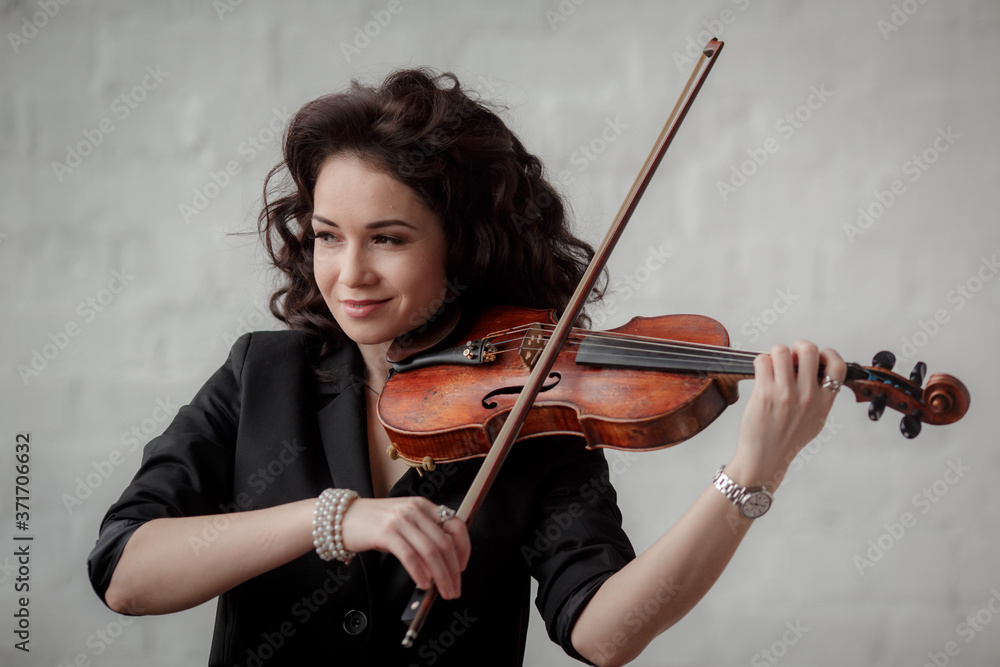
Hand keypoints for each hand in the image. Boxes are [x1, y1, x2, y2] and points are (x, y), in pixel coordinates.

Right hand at [339, 496, 470, 598]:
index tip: (462, 567)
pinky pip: (409, 555)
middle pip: (445, 542)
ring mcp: (400, 520)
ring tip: (443, 591)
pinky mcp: (386, 532)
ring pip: (430, 551)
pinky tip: (423, 584)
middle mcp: (415, 510)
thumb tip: (442, 564)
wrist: (341, 517)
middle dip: (453, 570)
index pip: (455, 524)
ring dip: (441, 575)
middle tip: (454, 588)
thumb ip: (423, 535)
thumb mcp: (403, 521)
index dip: (464, 548)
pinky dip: (420, 572)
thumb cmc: (373, 523)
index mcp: (423, 506)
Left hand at [729, 340, 845, 490]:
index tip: (817, 358)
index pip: (837, 366)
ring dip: (775, 354)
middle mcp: (807, 396)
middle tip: (791, 359)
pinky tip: (761, 374)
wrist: (764, 459)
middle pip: (809, 349)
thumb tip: (819, 372)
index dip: (827, 354)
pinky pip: (762, 361)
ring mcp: (785, 394)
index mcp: (823, 402)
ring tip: (773, 367)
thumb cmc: (786, 440)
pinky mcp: (764, 393)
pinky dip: (760, 362)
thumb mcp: (815, 421)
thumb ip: (820, 397)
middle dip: (798, 347)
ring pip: (781, 350)